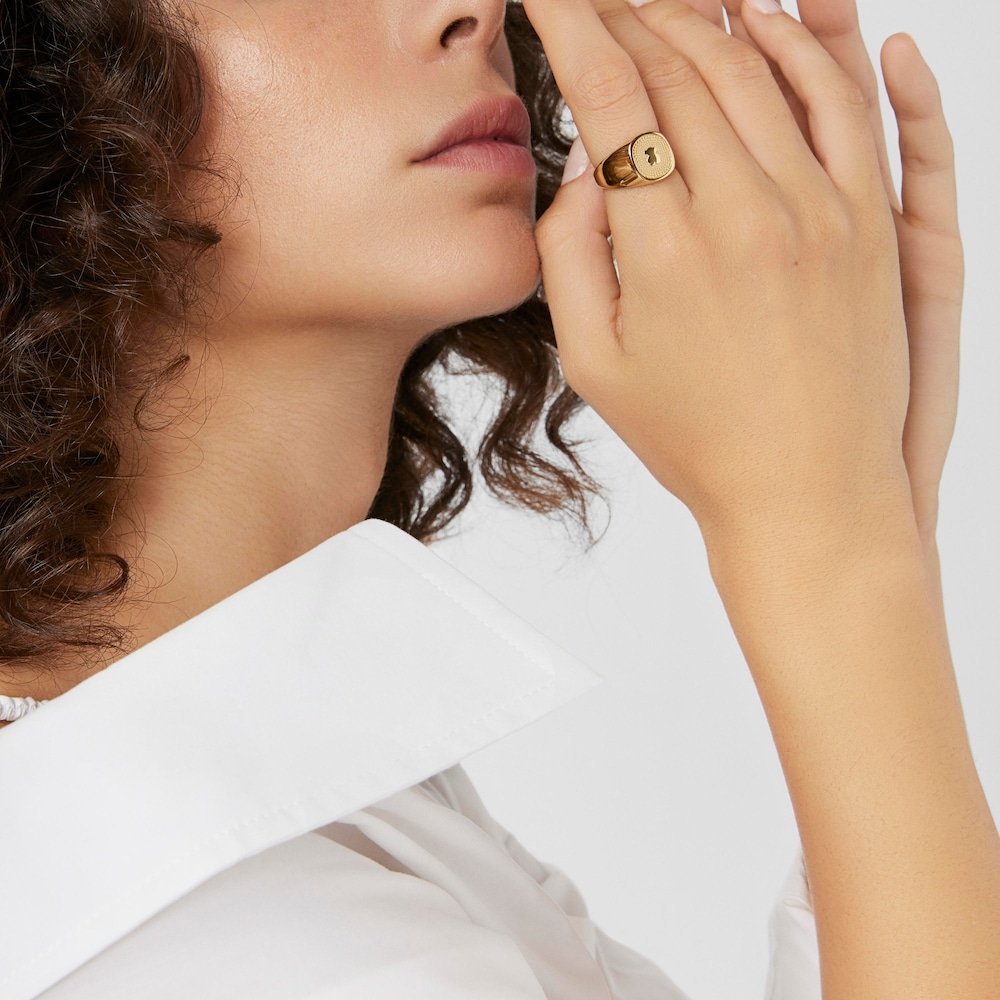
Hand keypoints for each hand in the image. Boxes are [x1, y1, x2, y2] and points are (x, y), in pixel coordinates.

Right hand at [525, 0, 923, 533]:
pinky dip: (808, 45)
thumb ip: (569, 257)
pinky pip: (845, 103)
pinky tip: (767, 18)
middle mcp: (745, 214)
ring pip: (759, 68)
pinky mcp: (872, 224)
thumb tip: (584, 169)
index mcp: (664, 251)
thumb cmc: (695, 440)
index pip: (610, 95)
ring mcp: (820, 213)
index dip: (573, 23)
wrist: (807, 493)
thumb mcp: (593, 366)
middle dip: (631, 13)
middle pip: (681, 67)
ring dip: (707, 15)